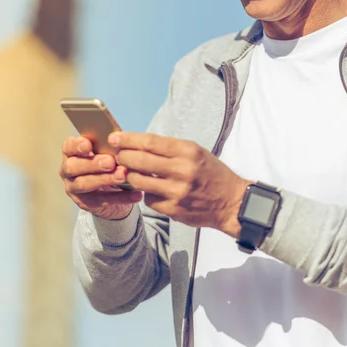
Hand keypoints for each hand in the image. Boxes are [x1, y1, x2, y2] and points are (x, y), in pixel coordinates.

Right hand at [60, 136, 142, 219]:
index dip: (76, 145)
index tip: (89, 144)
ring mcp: (74, 188)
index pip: (68, 147)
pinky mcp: (85, 203)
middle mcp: (68, 170)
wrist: (112, 189)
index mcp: (72, 153)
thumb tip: (122, 141)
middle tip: (111, 162)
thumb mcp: (108, 152)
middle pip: (73, 166)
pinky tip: (135, 194)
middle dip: (92, 164)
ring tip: (122, 176)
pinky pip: (101, 200)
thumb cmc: (108, 162)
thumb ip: (110, 147)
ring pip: (84, 184)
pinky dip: (120, 197)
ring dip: (105, 179)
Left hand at [109, 132, 250, 237]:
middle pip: (140, 161)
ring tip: (132, 172)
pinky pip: (148, 199)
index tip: (115, 137)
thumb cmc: (210, 173)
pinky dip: (147, 193)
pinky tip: (153, 189)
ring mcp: (177, 192)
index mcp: (188, 151)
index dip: (129, 139)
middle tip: (117, 155)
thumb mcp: (196, 152)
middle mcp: (182, 170)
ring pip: (139, 181)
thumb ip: (169, 149)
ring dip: (131, 176)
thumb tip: (138, 144)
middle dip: (123, 156)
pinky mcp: (174, 210)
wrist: (231, 202)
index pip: (150, 142)